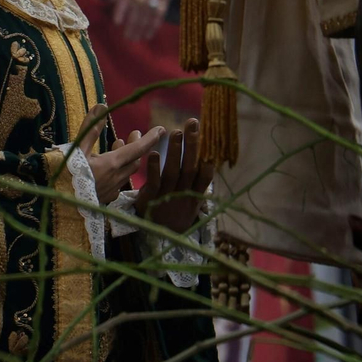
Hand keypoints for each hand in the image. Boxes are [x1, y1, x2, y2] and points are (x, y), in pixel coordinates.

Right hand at [77, 103, 165, 203]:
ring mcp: (112, 190)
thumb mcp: (77, 149)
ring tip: (119, 146)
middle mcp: (116, 177)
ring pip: (127, 172)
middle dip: (137, 146)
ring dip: (127, 158)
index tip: (162, 129)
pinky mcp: (107, 199)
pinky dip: (119, 172)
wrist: (61, 205)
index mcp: (111, 163)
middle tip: (135, 134)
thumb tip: (101, 106)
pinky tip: (110, 170)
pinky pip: (119, 183)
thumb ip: (91, 128)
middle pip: (135, 160)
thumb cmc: (67, 174)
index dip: (151, 138)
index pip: (138, 149)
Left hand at [110, 0, 176, 42]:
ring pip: (148, 14)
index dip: (121, 11)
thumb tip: (106, 5)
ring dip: (142, 28)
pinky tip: (149, 34)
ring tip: (137, 39)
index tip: (117, 23)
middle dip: (132, 25)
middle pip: (137, 10)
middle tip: (128, 38)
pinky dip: (154, 26)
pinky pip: (159, 14)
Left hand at [135, 118, 214, 233]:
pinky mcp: (151, 200)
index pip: (204, 174)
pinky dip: (154, 168)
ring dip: (175, 152)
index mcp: (195, 194)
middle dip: (192, 145)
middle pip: (190, 167)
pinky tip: (153, 152)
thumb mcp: (191, 201)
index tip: (210, 137)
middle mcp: (184, 194)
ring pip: (173, 172)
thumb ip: (197, 182)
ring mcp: (167, 197)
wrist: (161, 239)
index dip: (208, 156)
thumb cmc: (176, 213)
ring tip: (176, 132)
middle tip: (192, 122)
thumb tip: (209, 161)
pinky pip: (154, 182)